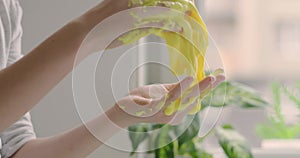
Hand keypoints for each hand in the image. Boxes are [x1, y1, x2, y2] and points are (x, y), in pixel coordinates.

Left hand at [108, 72, 224, 126]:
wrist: (124, 108)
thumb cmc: (144, 100)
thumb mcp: (163, 91)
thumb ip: (177, 88)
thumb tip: (192, 79)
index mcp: (178, 110)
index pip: (197, 97)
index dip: (209, 87)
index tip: (222, 76)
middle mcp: (175, 115)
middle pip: (195, 99)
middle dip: (208, 87)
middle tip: (220, 76)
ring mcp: (165, 114)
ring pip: (185, 99)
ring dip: (199, 88)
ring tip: (211, 78)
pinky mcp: (155, 110)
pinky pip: (170, 98)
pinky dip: (181, 88)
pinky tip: (190, 78)